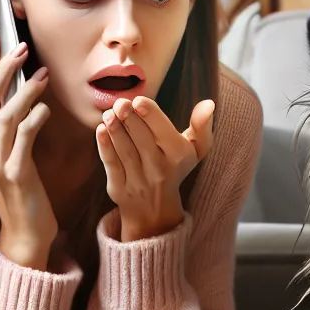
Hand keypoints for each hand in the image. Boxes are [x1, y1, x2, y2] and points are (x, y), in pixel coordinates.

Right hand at [0, 30, 55, 268]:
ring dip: (23, 90)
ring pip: (3, 115)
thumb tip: (19, 89)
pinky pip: (22, 139)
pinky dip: (33, 119)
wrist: (25, 234)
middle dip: (1, 68)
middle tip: (21, 46)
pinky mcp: (15, 175)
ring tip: (43, 73)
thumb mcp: (9, 155)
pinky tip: (45, 108)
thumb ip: (8, 126)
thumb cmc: (23, 191)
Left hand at [96, 95, 214, 240]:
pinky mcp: (119, 189)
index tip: (138, 100)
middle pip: (142, 139)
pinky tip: (101, 129)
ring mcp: (139, 181)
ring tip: (109, 113)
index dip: (149, 114)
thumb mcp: (195, 150)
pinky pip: (112, 165)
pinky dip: (105, 147)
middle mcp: (160, 170)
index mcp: (179, 156)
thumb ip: (202, 126)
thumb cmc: (174, 167)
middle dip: (129, 118)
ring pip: (126, 151)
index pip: (163, 132)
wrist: (155, 209)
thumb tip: (209, 103)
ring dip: (116, 130)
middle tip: (120, 102)